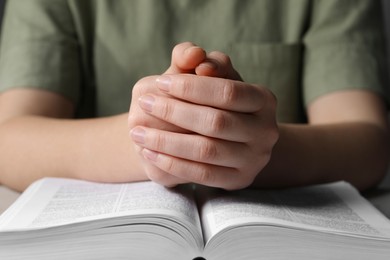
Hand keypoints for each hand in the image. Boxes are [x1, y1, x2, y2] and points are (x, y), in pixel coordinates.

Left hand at [130, 73, 278, 189]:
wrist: (229, 138)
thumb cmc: (213, 100)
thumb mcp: (208, 76)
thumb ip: (197, 59)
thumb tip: (194, 56)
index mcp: (264, 100)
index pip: (227, 92)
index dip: (191, 87)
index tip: (159, 83)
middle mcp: (266, 131)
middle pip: (216, 122)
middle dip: (174, 112)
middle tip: (143, 104)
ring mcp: (255, 160)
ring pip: (206, 151)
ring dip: (166, 141)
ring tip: (137, 132)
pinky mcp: (239, 180)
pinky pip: (201, 174)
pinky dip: (172, 163)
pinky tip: (149, 152)